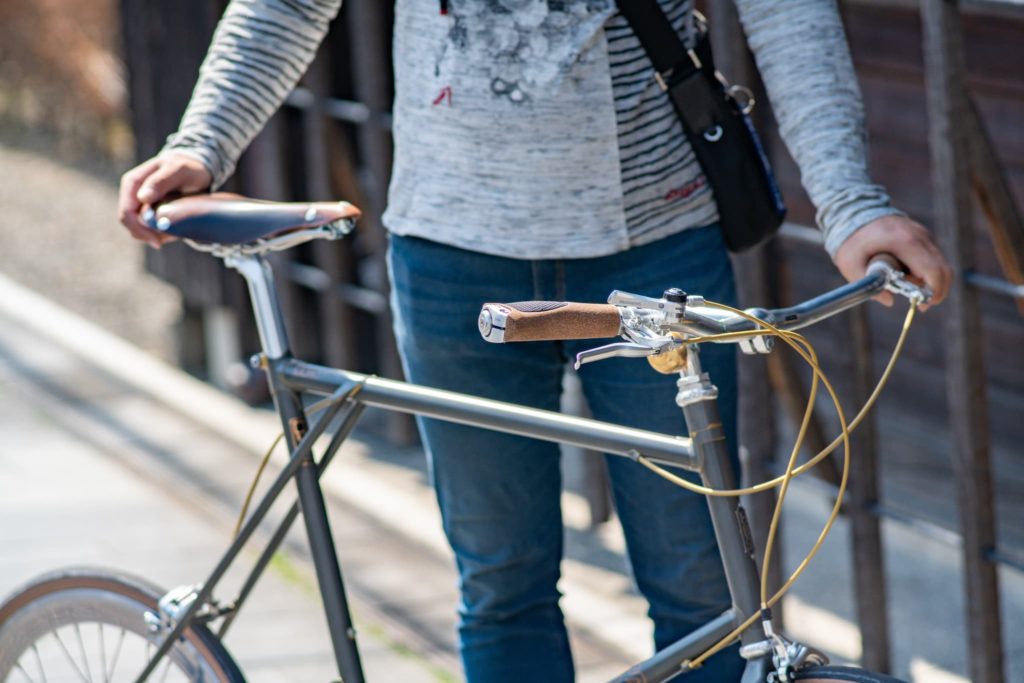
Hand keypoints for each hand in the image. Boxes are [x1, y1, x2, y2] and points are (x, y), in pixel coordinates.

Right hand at [118, 152, 212, 247]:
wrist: (197, 168)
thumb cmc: (187, 166)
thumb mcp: (178, 170)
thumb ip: (161, 182)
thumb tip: (142, 197)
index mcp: (133, 183)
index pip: (127, 212)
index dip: (139, 229)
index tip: (158, 241)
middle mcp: (133, 194)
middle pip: (131, 224)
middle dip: (149, 235)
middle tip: (172, 238)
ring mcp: (140, 204)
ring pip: (140, 229)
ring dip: (157, 235)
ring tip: (176, 232)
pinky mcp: (150, 211)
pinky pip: (150, 228)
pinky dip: (161, 233)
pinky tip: (176, 230)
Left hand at [832, 215, 951, 309]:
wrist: (853, 212)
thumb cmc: (851, 241)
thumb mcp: (850, 266)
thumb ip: (869, 285)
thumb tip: (890, 301)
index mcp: (904, 241)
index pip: (932, 270)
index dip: (933, 291)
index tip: (922, 305)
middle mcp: (919, 235)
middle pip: (943, 268)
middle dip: (936, 290)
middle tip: (920, 304)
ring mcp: (923, 234)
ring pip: (941, 264)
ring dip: (931, 281)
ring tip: (907, 289)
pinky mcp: (922, 236)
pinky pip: (933, 258)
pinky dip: (927, 271)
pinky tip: (906, 276)